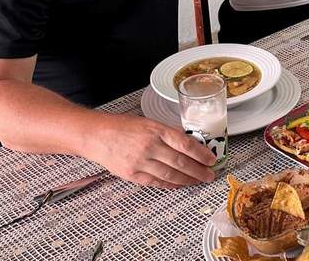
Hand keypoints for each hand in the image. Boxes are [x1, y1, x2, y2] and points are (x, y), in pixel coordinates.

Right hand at [88, 114, 216, 188]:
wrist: (97, 136)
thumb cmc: (123, 126)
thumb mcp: (149, 123)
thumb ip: (168, 133)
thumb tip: (188, 143)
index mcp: (156, 130)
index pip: (185, 143)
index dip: (201, 153)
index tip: (211, 159)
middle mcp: (150, 146)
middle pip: (180, 161)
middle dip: (198, 170)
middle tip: (209, 174)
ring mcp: (140, 162)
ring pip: (170, 174)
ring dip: (187, 179)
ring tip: (198, 181)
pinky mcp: (132, 175)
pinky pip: (156, 182)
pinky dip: (170, 184)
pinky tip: (179, 185)